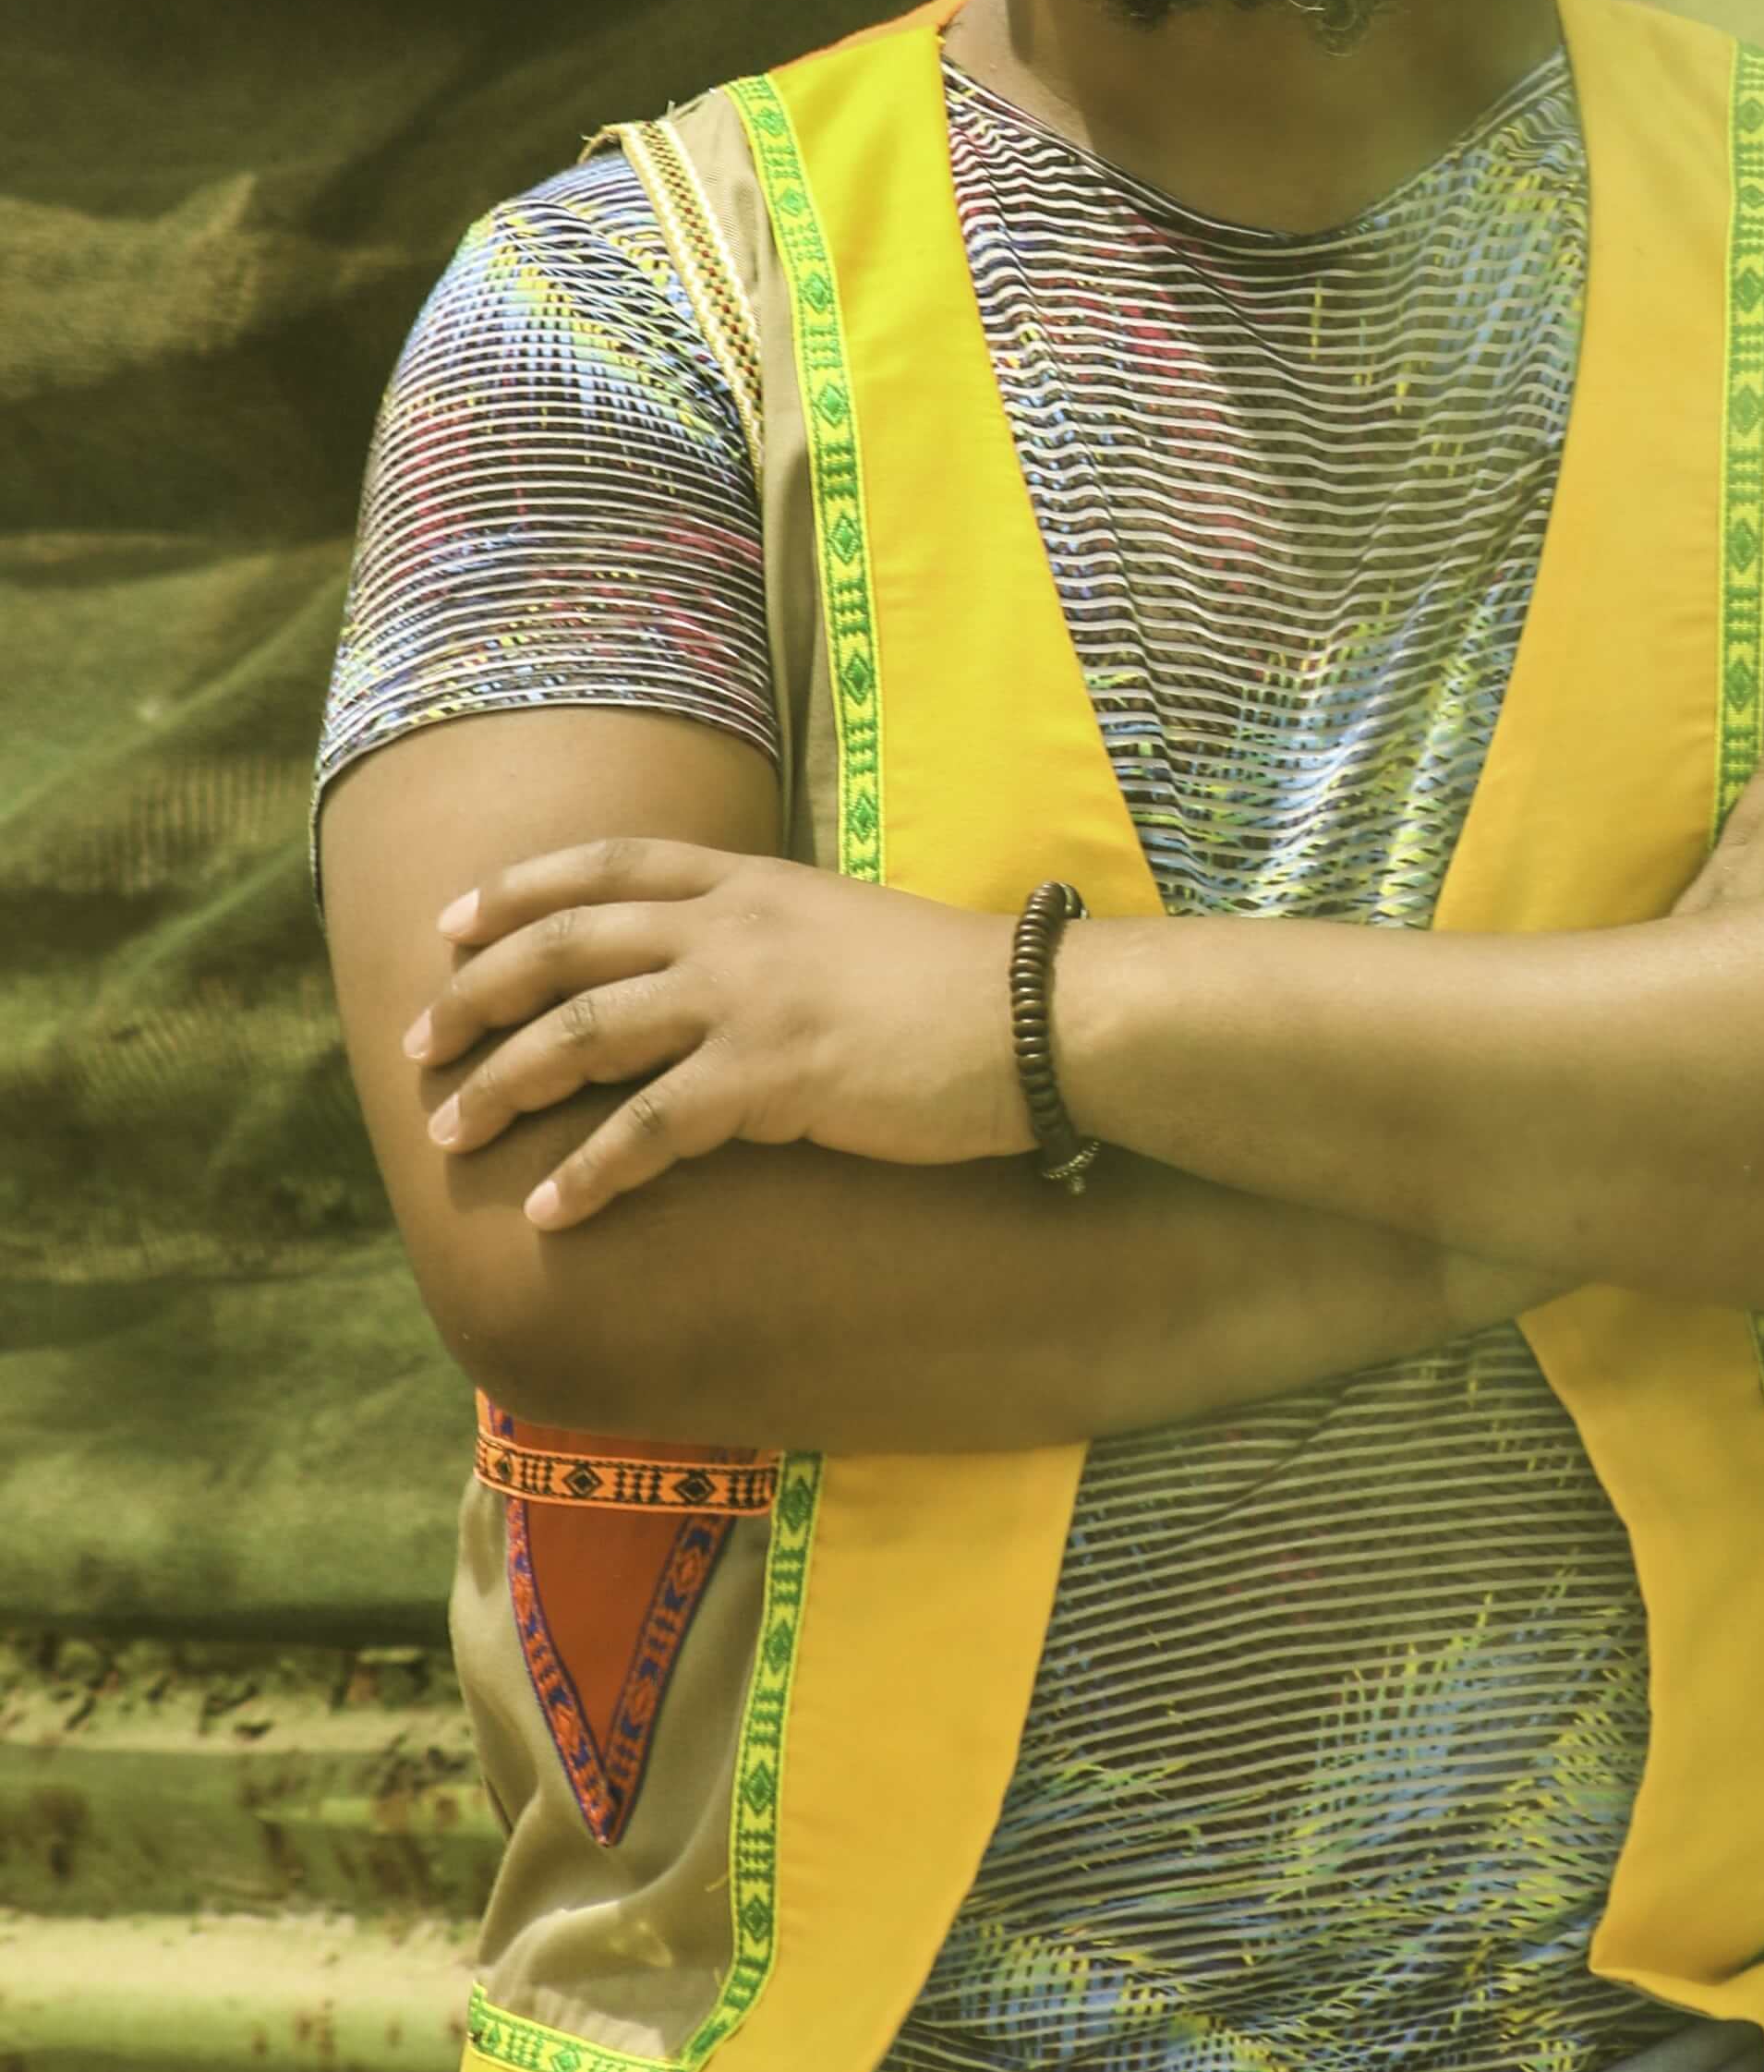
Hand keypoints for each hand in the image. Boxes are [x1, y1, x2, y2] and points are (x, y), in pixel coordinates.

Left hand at [403, 843, 1029, 1228]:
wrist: (1037, 1015)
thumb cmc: (956, 986)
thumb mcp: (846, 928)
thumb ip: (771, 938)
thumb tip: (718, 972)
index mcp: (753, 881)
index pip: (609, 865)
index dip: (520, 890)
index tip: (453, 922)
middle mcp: (734, 925)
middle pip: (567, 942)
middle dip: (479, 991)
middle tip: (419, 1042)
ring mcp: (747, 996)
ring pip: (586, 1029)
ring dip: (506, 1082)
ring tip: (452, 1131)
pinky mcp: (772, 1074)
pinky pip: (651, 1127)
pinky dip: (591, 1168)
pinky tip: (553, 1207)